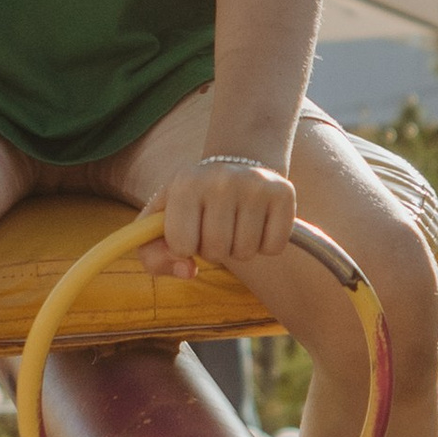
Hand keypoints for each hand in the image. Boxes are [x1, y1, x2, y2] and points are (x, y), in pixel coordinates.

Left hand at [141, 157, 298, 277]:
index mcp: (186, 183)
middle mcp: (221, 179)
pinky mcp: (283, 193)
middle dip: (212, 250)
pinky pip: (273, 247)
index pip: (180, 245)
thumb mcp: (161, 222)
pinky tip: (258, 224)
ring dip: (238, 249)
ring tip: (236, 224)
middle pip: (215, 251)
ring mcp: (256, 185)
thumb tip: (187, 270)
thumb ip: (153, 254)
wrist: (237, 167)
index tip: (190, 230)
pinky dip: (265, 245)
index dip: (184, 247)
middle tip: (215, 227)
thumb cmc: (193, 203)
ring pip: (245, 252)